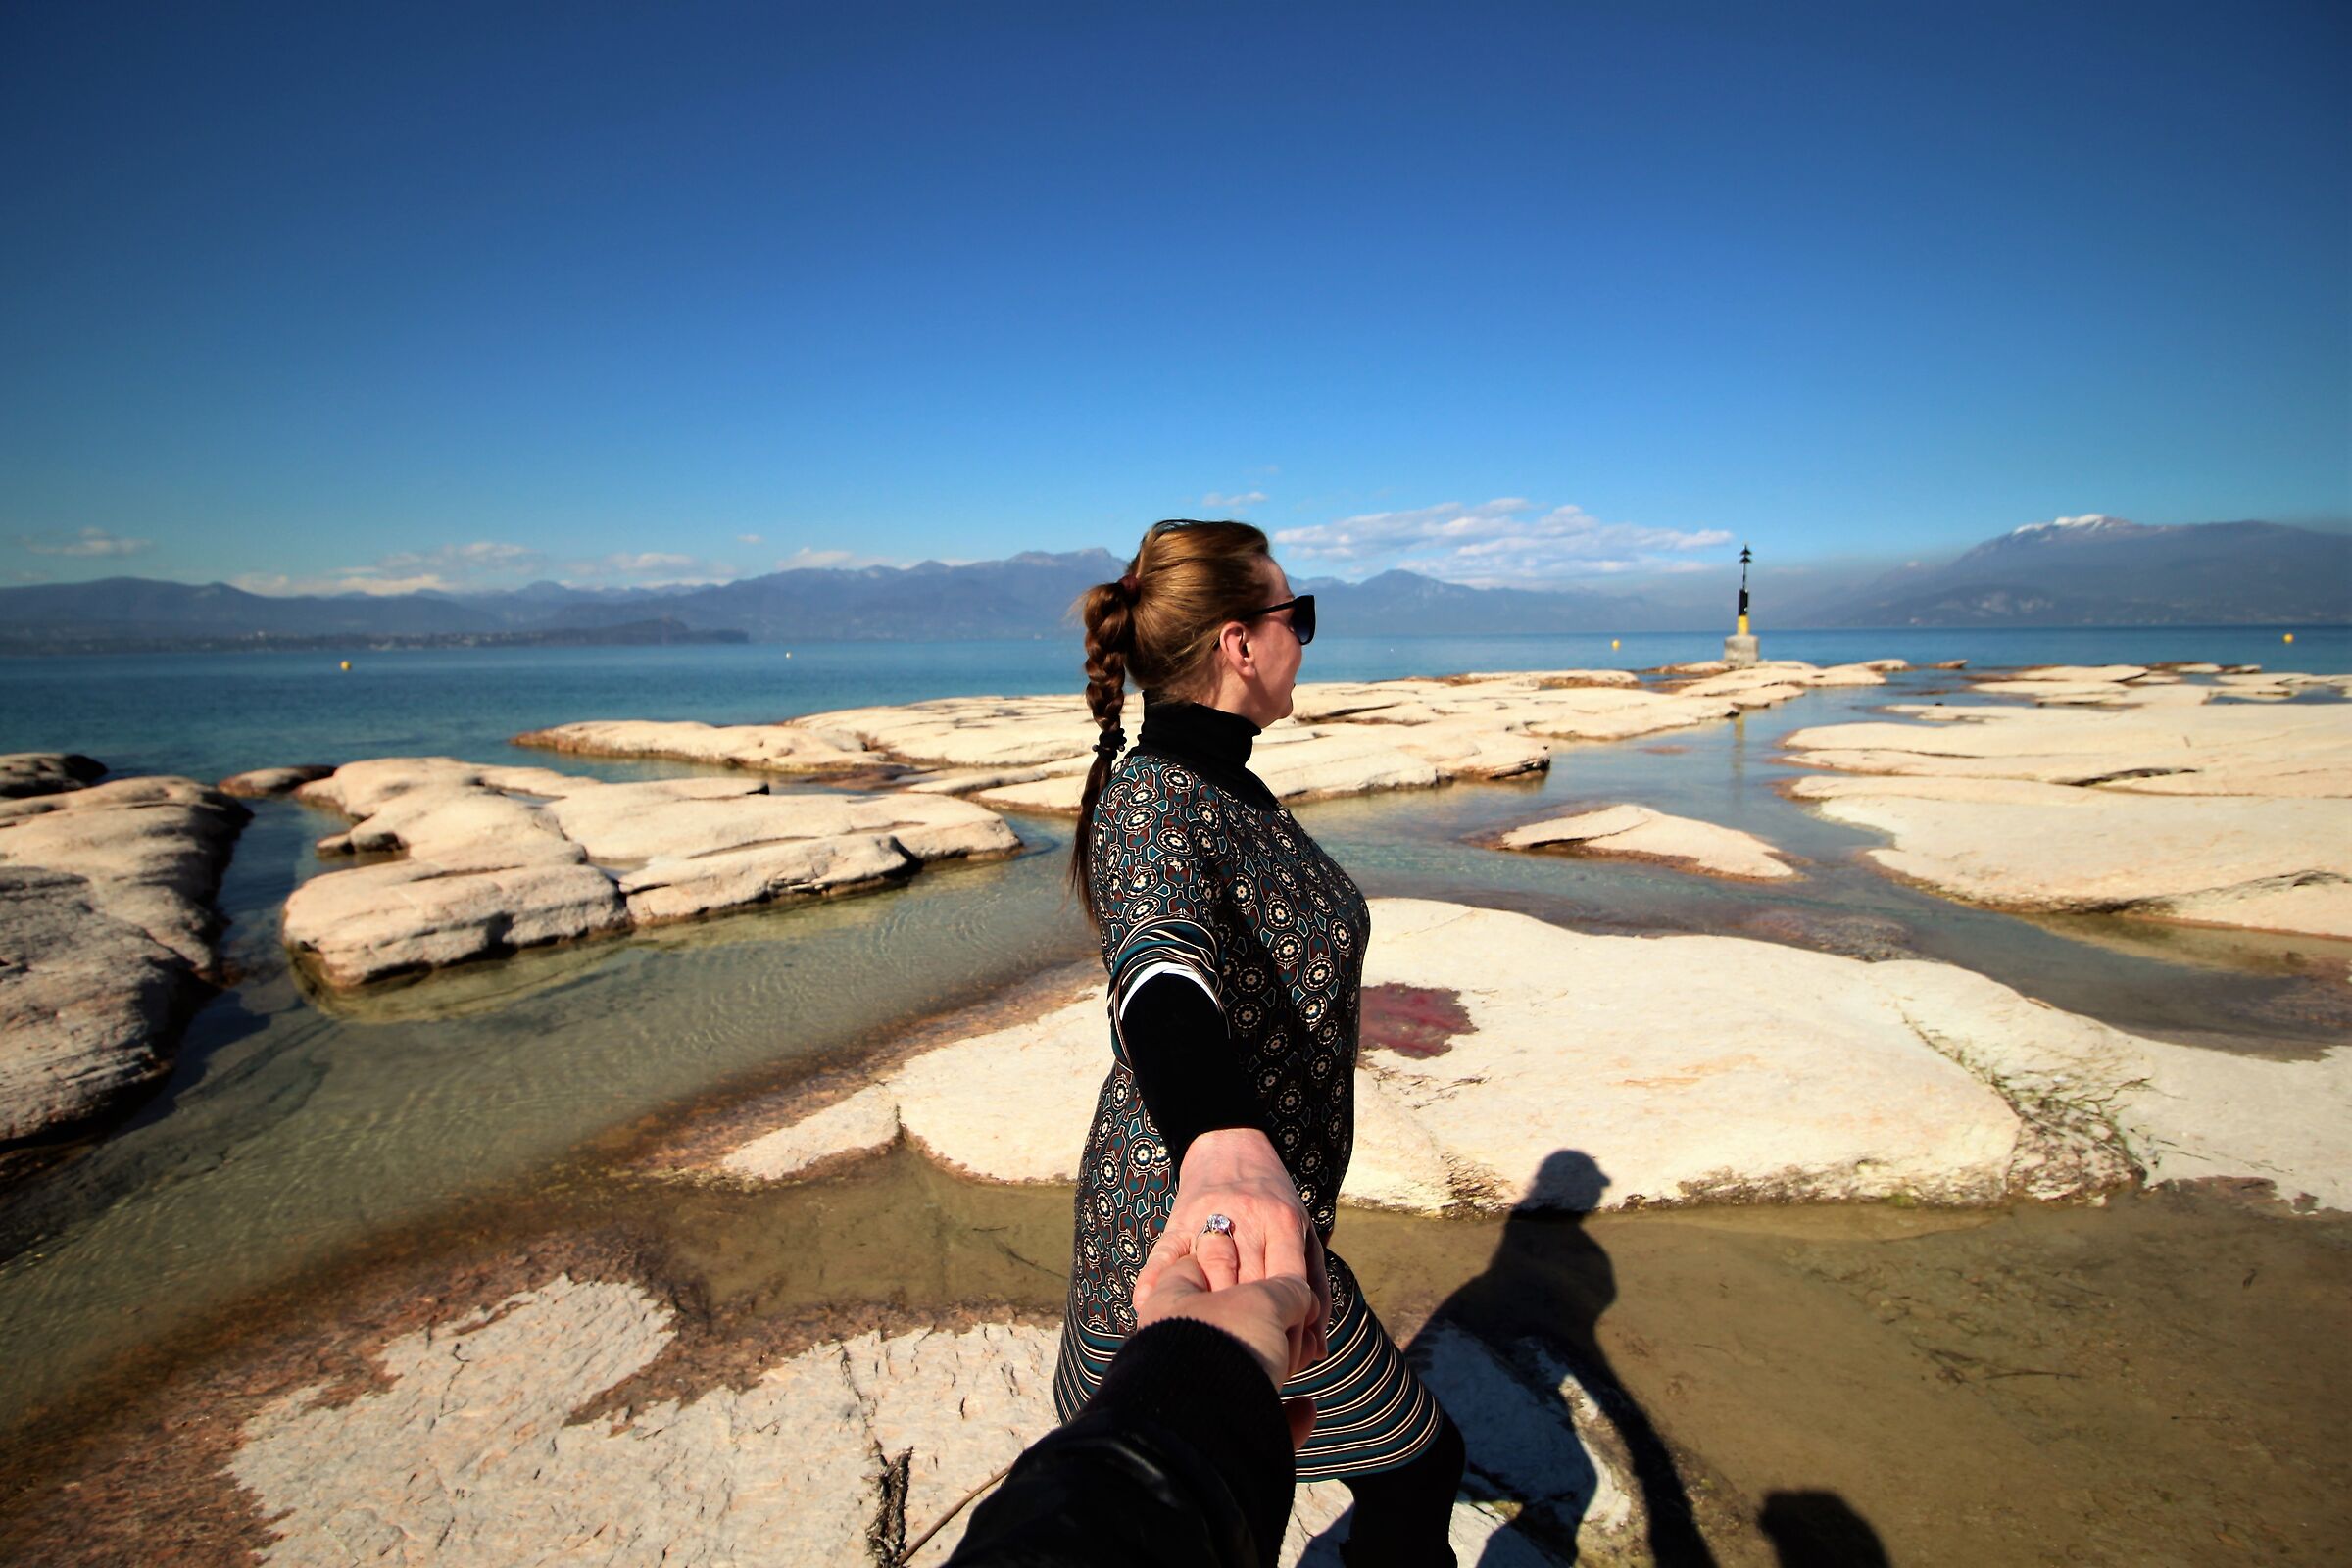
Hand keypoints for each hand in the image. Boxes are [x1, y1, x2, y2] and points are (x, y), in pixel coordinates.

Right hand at [1135, 1128, 1331, 1365]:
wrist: (1228, 1141)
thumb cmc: (1273, 1197)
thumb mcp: (1302, 1229)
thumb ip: (1314, 1285)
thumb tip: (1318, 1348)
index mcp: (1283, 1222)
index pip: (1289, 1284)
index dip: (1292, 1327)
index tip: (1289, 1357)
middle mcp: (1247, 1221)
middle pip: (1251, 1288)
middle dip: (1255, 1331)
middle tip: (1255, 1367)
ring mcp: (1208, 1219)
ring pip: (1209, 1275)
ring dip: (1209, 1315)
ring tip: (1211, 1351)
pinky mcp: (1176, 1221)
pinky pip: (1164, 1257)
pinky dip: (1155, 1284)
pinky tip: (1149, 1311)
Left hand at [1135, 1255, 1320, 1450]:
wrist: (1207, 1430)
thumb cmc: (1224, 1345)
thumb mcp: (1263, 1301)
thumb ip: (1286, 1290)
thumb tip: (1302, 1299)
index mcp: (1171, 1303)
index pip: (1194, 1267)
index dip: (1233, 1260)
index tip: (1269, 1271)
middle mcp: (1174, 1346)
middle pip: (1229, 1324)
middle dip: (1271, 1324)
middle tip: (1297, 1323)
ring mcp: (1192, 1392)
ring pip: (1243, 1372)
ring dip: (1280, 1366)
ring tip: (1304, 1358)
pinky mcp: (1214, 1436)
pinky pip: (1254, 1421)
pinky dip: (1283, 1416)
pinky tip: (1305, 1409)